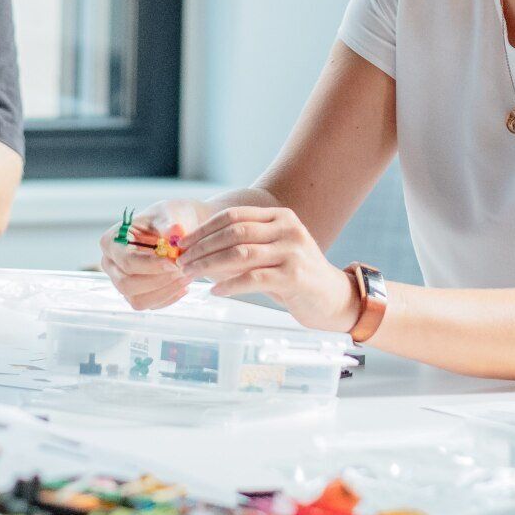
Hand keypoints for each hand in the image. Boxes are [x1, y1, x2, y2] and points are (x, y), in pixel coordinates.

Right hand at [98, 199, 207, 310]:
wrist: (176, 230)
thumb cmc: (167, 218)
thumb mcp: (169, 214)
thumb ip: (169, 224)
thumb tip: (175, 231)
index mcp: (111, 241)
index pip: (127, 261)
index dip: (151, 265)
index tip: (175, 263)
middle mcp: (110, 264)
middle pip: (127, 284)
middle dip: (158, 281)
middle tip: (183, 271)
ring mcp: (121, 281)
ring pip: (137, 300)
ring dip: (165, 291)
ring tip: (187, 277)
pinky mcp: (135, 294)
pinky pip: (150, 305)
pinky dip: (169, 297)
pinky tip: (184, 285)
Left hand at [178, 206, 359, 333]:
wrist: (332, 298)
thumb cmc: (294, 276)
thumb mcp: (271, 252)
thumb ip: (244, 246)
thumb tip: (198, 250)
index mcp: (280, 216)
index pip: (234, 216)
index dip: (205, 229)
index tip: (183, 243)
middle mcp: (287, 229)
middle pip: (234, 232)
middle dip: (202, 247)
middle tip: (182, 261)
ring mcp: (292, 251)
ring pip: (240, 253)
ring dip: (209, 265)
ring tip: (192, 274)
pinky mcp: (294, 276)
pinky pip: (252, 278)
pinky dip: (229, 285)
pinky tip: (215, 291)